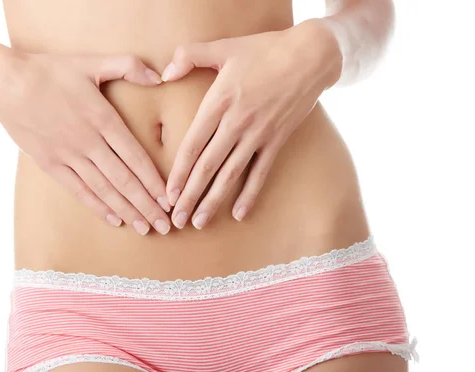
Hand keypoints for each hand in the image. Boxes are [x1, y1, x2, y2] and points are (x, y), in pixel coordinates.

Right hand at [0, 46, 171, 234]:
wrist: (3, 84)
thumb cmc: (49, 72)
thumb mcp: (91, 63)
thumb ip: (127, 66)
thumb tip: (159, 75)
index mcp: (103, 119)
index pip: (136, 157)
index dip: (154, 181)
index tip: (168, 199)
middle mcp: (89, 142)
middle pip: (124, 180)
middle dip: (147, 205)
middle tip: (164, 225)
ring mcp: (68, 155)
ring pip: (104, 190)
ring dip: (127, 210)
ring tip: (145, 228)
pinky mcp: (50, 164)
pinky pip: (78, 190)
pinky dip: (97, 206)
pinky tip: (114, 219)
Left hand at [162, 19, 341, 229]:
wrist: (311, 55)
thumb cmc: (265, 49)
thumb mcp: (224, 47)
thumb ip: (189, 56)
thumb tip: (164, 73)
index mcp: (219, 101)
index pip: (192, 145)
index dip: (178, 172)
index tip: (168, 194)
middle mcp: (236, 123)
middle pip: (207, 167)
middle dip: (190, 196)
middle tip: (177, 220)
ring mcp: (258, 134)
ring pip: (231, 175)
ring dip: (214, 201)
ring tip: (199, 222)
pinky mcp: (277, 140)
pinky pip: (260, 173)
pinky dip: (249, 194)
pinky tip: (239, 215)